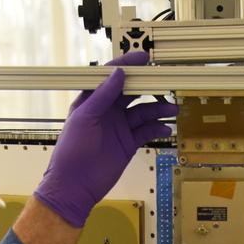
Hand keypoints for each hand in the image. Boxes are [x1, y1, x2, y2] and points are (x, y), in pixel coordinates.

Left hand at [33, 51, 176, 226]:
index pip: (112, 77)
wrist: (75, 186)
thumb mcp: (85, 118)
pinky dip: (157, 128)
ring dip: (158, 108)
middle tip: (165, 81)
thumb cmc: (71, 152)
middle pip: (132, 92)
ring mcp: (119, 127)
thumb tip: (118, 73)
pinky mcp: (129, 143)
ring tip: (171, 108)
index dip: (128, 65)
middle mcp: (108, 111)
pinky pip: (147, 131)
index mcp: (93, 100)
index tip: (144, 58)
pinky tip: (165, 128)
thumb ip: (102, 96)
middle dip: (149, 86)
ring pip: (143, 111)